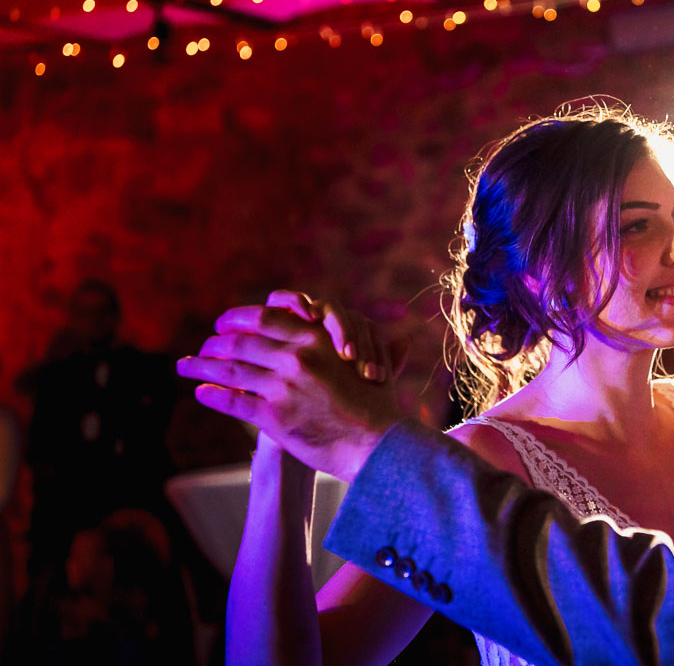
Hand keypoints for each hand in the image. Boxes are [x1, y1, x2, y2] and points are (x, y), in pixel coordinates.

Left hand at [176, 305, 401, 481]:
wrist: (378, 442)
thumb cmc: (379, 404)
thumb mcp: (374, 363)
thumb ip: (364, 346)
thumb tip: (400, 335)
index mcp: (315, 338)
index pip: (263, 318)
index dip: (236, 319)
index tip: (222, 324)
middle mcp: (296, 357)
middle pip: (240, 342)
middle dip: (214, 343)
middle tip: (202, 347)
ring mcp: (283, 387)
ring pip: (230, 371)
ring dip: (202, 367)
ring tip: (186, 366)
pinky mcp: (274, 417)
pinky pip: (233, 403)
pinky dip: (212, 396)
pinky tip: (201, 393)